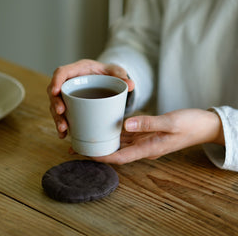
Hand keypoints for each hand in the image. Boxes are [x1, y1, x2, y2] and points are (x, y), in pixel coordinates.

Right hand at [47, 59, 134, 137]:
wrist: (109, 80)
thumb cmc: (110, 74)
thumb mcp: (117, 72)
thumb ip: (122, 76)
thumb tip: (130, 85)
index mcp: (78, 70)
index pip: (61, 72)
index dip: (56, 81)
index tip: (55, 92)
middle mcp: (70, 82)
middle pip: (54, 91)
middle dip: (55, 103)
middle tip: (61, 113)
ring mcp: (68, 95)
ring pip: (56, 105)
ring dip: (57, 118)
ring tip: (63, 130)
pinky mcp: (70, 105)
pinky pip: (62, 115)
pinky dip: (62, 125)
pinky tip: (64, 135)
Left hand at [93, 109, 224, 164]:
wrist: (203, 125)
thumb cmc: (190, 124)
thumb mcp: (171, 122)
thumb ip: (148, 123)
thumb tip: (125, 124)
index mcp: (149, 148)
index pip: (121, 157)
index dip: (103, 157)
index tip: (86, 155)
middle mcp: (144, 147)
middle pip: (117, 152)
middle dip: (99, 151)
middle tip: (78, 147)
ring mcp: (145, 142)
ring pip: (121, 144)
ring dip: (105, 143)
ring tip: (87, 139)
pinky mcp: (147, 134)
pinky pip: (128, 136)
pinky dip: (116, 134)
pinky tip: (106, 129)